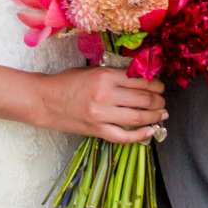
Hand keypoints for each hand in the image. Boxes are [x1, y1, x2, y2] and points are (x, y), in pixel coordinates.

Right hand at [37, 68, 167, 143]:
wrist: (45, 100)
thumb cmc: (67, 82)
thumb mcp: (92, 71)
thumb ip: (115, 75)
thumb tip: (141, 80)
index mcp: (105, 76)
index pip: (140, 81)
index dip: (155, 85)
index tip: (160, 86)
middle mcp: (105, 95)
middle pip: (143, 99)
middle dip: (158, 100)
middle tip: (163, 101)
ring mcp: (101, 115)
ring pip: (138, 117)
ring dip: (155, 116)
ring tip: (162, 114)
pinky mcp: (97, 130)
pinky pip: (123, 136)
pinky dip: (140, 135)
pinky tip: (150, 132)